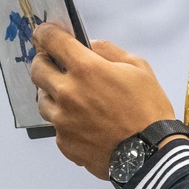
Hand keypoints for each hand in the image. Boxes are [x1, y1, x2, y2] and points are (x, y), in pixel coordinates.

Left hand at [29, 25, 176, 178]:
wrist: (151, 155)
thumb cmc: (149, 112)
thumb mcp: (139, 69)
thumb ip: (110, 51)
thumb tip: (90, 46)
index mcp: (85, 69)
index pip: (50, 40)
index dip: (46, 33)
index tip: (46, 34)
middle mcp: (67, 93)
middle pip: (37, 69)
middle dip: (45, 63)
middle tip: (58, 66)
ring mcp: (62, 120)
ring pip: (42, 100)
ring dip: (53, 95)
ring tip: (75, 100)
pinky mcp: (64, 143)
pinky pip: (56, 126)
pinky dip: (66, 121)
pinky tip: (86, 124)